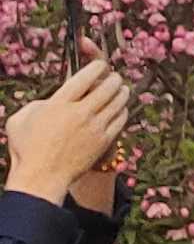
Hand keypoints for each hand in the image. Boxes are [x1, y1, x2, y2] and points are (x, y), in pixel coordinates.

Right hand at [7, 60, 130, 207]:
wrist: (42, 177)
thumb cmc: (26, 148)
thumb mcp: (21, 119)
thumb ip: (37, 104)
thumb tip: (51, 100)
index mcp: (59, 103)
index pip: (85, 76)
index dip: (97, 66)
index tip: (100, 65)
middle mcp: (80, 112)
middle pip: (107, 86)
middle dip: (113, 78)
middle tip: (115, 77)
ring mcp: (94, 127)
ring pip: (117, 102)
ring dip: (122, 92)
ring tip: (122, 89)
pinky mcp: (104, 141)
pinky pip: (120, 120)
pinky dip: (123, 111)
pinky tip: (121, 109)